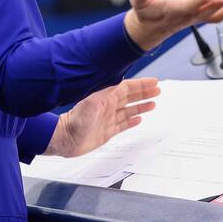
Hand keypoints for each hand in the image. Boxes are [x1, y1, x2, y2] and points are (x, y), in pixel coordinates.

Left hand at [45, 77, 160, 156]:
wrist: (65, 139)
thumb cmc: (74, 122)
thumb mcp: (91, 104)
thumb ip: (107, 94)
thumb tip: (119, 84)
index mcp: (106, 97)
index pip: (127, 88)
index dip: (141, 85)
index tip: (153, 82)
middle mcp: (108, 107)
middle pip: (130, 97)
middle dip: (144, 93)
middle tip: (157, 90)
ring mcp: (108, 119)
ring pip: (129, 110)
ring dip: (141, 106)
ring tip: (153, 104)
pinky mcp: (107, 131)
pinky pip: (123, 124)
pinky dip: (132, 121)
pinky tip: (139, 119)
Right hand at [123, 0, 222, 50]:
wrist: (148, 28)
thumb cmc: (144, 12)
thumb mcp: (138, 2)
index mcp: (172, 11)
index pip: (187, 7)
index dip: (198, 2)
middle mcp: (186, 16)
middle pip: (204, 13)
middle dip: (217, 7)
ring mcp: (194, 18)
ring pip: (213, 16)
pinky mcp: (198, 17)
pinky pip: (216, 16)